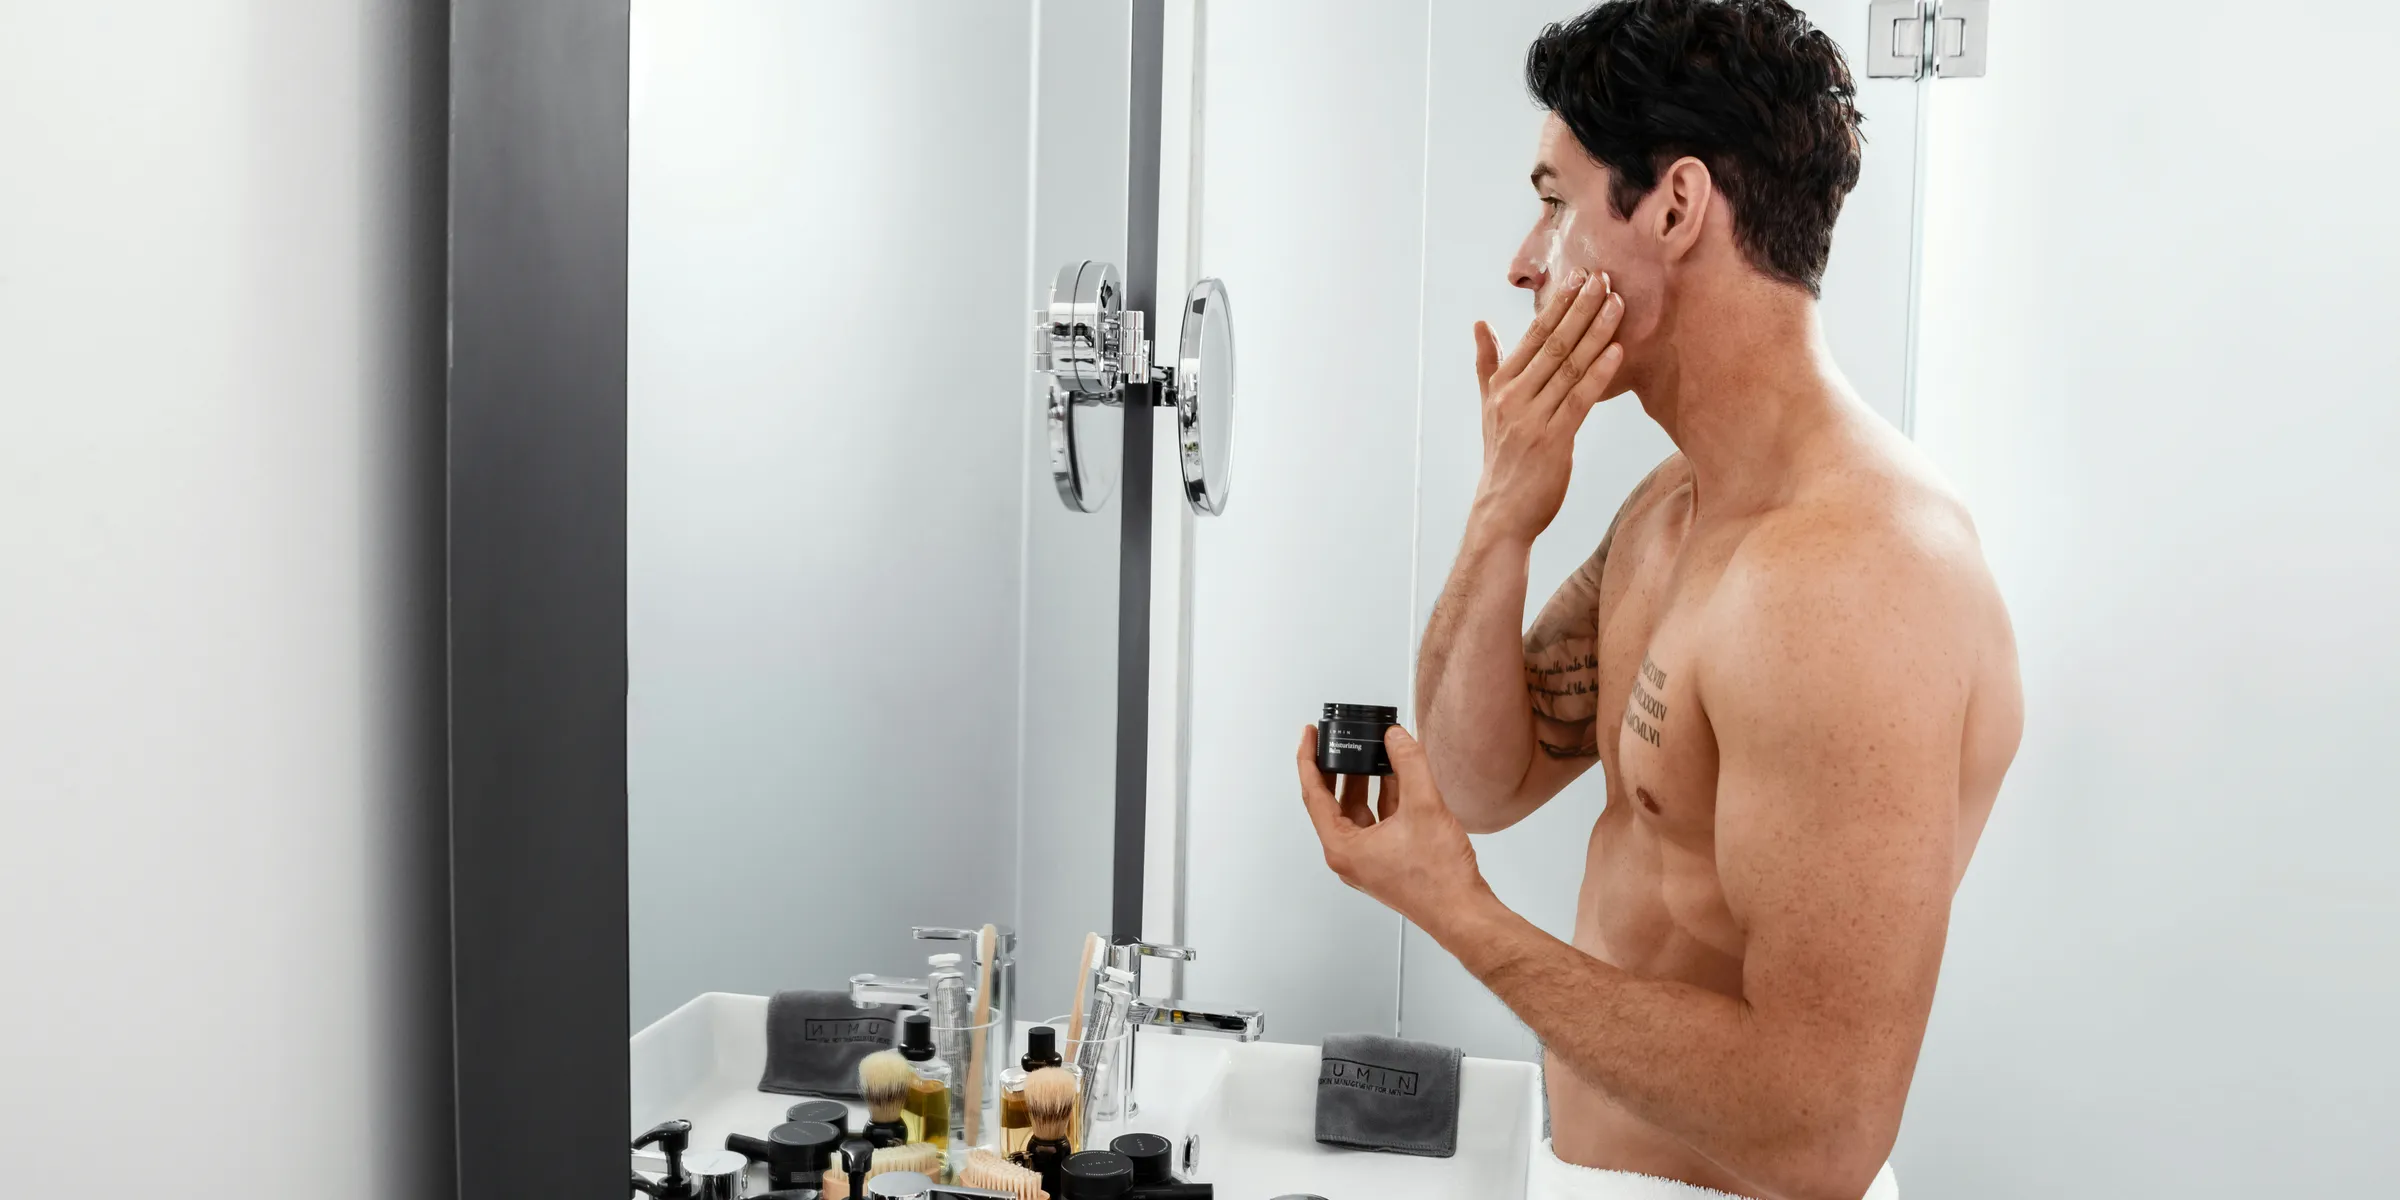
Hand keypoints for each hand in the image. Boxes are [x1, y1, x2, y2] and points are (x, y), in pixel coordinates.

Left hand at [1296, 723, 1491, 931]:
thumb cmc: (1438, 878)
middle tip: (1338, 739)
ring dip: (1365, 781)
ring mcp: (1368, 860)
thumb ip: (1408, 764)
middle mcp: (1349, 856)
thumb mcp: (1423, 806)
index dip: (1309, 759)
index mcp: (1342, 847)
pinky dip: (1384, 798)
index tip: (1310, 734)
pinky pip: (1378, 822)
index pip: (1314, 794)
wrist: (1463, 912)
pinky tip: (1398, 777)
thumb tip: (1395, 737)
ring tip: (1371, 751)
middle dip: (1338, 768)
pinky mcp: (1388, 861)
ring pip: (1358, 811)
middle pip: (1333, 802)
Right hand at [1471, 273, 1627, 543]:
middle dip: (1580, 308)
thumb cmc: (1502, 460)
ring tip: (1617, 304)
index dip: (1557, 305)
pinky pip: (1580, 400)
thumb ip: (1487, 365)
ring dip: (1595, 332)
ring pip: (1569, 366)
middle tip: (1604, 278)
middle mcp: (1514, 397)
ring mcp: (1532, 418)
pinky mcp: (1553, 440)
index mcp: (1500, 386)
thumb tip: (1480, 324)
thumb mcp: (1488, 409)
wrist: (1500, 513)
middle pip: (1553, 343)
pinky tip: (1617, 351)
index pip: (1533, 336)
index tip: (1579, 277)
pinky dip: (1599, 373)